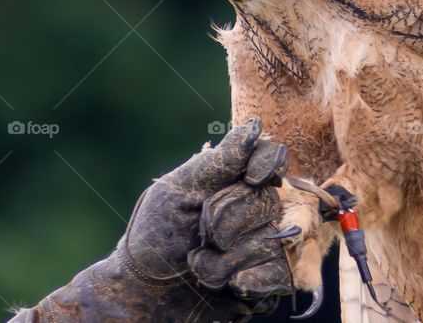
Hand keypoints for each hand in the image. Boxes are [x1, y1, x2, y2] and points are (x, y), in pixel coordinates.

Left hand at [12, 119, 293, 321]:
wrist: (143, 296)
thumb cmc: (155, 238)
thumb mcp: (179, 191)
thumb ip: (220, 160)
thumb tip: (257, 126)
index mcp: (235, 180)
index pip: (272, 157)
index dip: (268, 164)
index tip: (251, 177)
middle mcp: (257, 208)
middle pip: (267, 200)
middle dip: (225, 220)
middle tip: (199, 234)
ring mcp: (267, 244)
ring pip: (271, 240)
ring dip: (226, 258)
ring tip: (200, 264)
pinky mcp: (270, 280)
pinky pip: (279, 273)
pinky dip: (249, 281)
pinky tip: (229, 286)